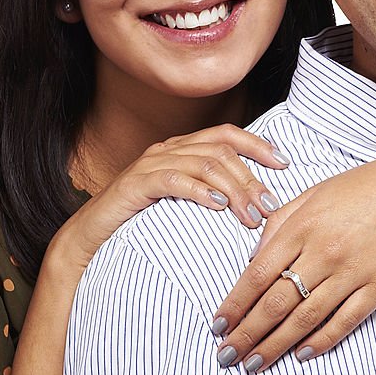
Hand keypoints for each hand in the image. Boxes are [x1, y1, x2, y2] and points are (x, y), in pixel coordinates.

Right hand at [51, 125, 287, 270]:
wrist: (90, 238)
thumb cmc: (141, 224)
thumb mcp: (183, 207)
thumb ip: (212, 196)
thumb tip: (256, 206)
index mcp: (181, 149)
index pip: (226, 135)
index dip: (258, 145)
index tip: (285, 163)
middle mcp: (168, 149)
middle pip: (221, 152)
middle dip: (251, 178)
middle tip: (270, 207)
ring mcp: (150, 163)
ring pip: (203, 165)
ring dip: (233, 190)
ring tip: (250, 215)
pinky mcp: (135, 183)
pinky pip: (173, 179)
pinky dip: (199, 191)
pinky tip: (217, 206)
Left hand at [210, 139, 375, 371]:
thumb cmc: (365, 186)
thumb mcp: (313, 194)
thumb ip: (279, 224)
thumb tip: (251, 259)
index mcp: (302, 226)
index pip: (257, 275)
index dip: (234, 305)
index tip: (218, 326)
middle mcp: (324, 252)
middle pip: (275, 303)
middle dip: (246, 334)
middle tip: (226, 355)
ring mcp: (354, 272)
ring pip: (305, 319)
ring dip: (275, 345)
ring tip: (254, 364)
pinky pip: (344, 322)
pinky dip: (320, 342)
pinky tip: (300, 354)